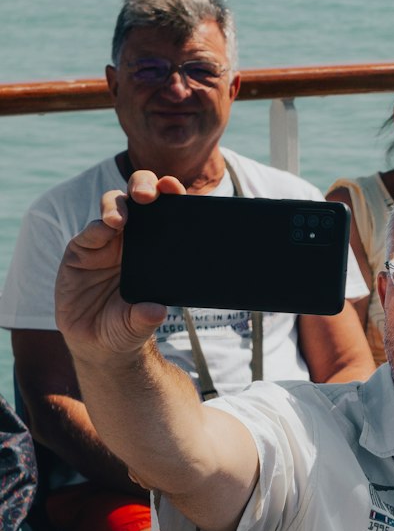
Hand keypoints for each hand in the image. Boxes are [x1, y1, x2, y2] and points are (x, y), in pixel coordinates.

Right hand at [55, 172, 182, 362]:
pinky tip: (105, 229)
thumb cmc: (127, 327)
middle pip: (138, 198)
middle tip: (149, 195)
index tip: (176, 191)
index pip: (165, 213)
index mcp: (155, 249)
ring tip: (120, 220)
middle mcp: (130, 239)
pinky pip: (89, 233)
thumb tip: (156, 311)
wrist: (97, 343)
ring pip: (113, 208)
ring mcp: (104, 243)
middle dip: (144, 187)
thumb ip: (145, 318)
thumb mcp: (138, 326)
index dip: (170, 197)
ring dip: (118, 208)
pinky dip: (97, 229)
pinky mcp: (80, 251)